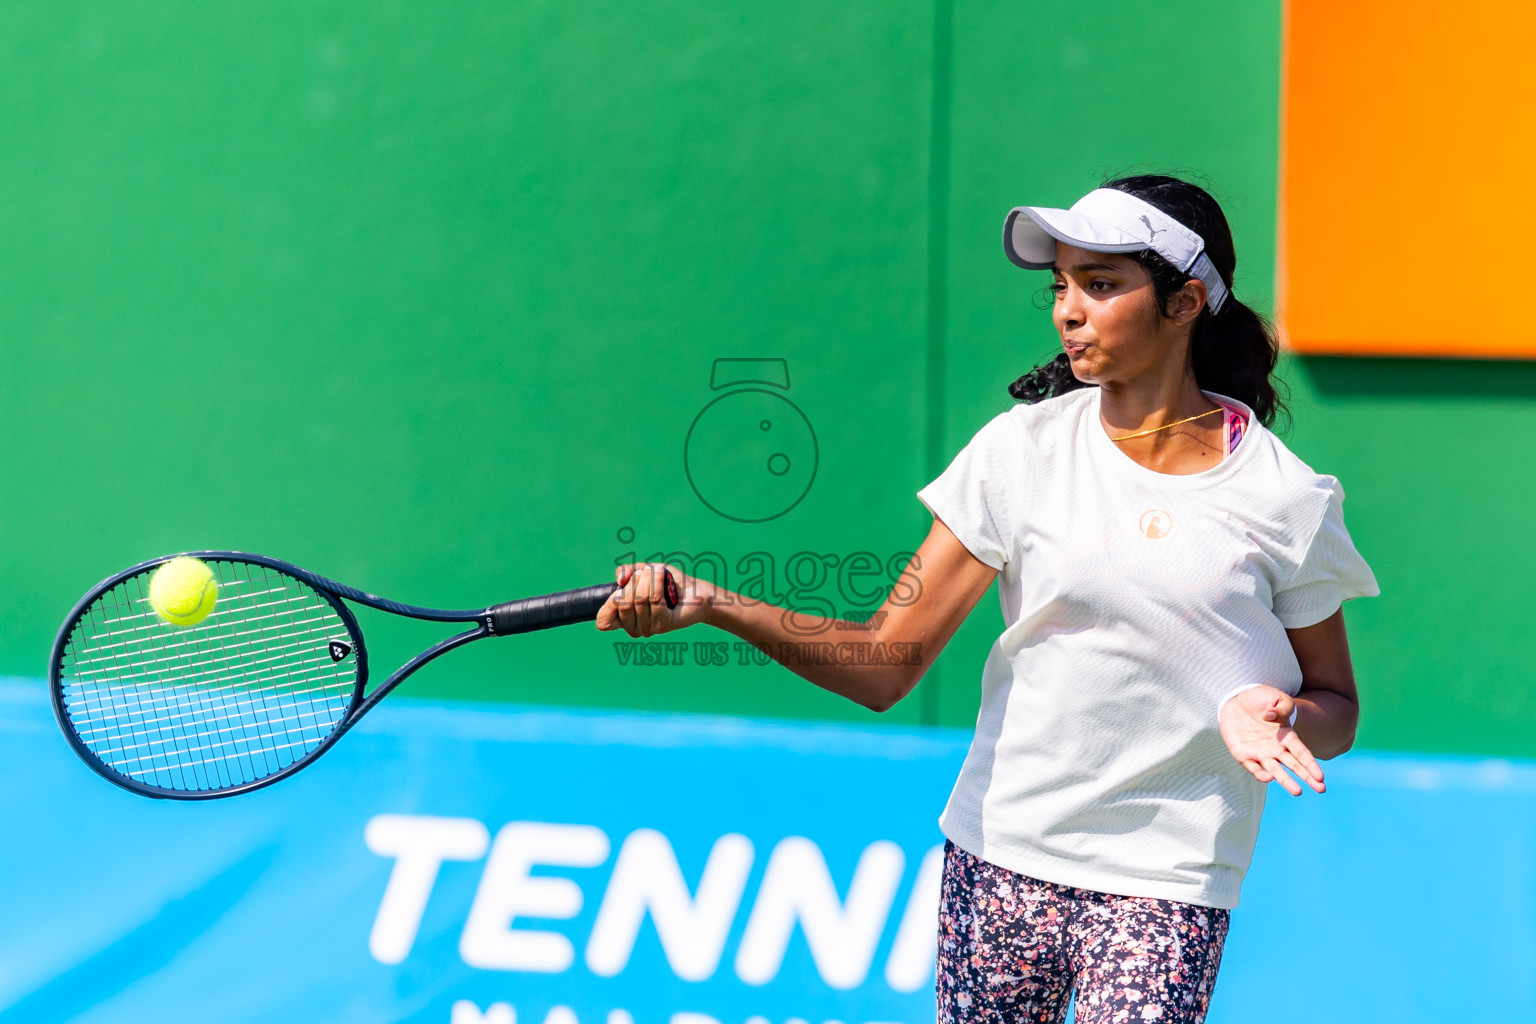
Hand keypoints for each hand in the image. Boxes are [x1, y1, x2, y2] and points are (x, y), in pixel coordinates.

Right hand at [595, 563, 714, 636]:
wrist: (695, 590)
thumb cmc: (668, 582)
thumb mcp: (642, 571)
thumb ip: (626, 571)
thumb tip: (621, 580)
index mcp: (625, 619)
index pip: (603, 623)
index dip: (608, 604)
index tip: (620, 591)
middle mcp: (635, 628)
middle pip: (622, 603)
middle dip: (634, 581)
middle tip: (645, 576)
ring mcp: (649, 628)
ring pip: (639, 599)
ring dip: (648, 578)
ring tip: (657, 574)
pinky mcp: (664, 624)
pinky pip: (654, 599)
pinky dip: (657, 581)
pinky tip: (663, 576)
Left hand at [1219, 685, 1324, 795]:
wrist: (1236, 700)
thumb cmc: (1260, 699)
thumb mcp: (1276, 697)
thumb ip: (1282, 707)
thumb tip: (1270, 717)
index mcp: (1287, 736)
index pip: (1302, 752)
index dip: (1311, 764)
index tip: (1321, 776)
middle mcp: (1276, 748)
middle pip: (1294, 765)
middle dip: (1307, 777)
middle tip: (1321, 789)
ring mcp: (1260, 753)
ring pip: (1275, 771)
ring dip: (1286, 781)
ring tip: (1298, 792)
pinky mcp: (1243, 755)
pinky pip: (1252, 767)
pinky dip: (1260, 774)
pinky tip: (1268, 778)